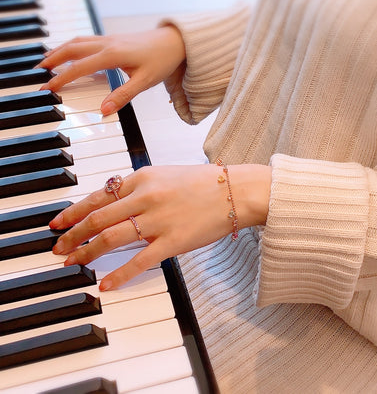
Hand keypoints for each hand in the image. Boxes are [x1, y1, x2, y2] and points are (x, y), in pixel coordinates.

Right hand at [38, 25, 185, 113]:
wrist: (177, 41)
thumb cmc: (163, 59)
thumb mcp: (145, 82)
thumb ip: (122, 96)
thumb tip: (103, 110)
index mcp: (113, 54)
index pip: (79, 67)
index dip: (61, 78)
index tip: (47, 87)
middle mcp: (108, 44)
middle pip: (72, 49)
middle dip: (53, 59)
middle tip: (38, 72)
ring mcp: (110, 39)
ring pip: (77, 42)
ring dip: (60, 50)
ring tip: (46, 61)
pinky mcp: (114, 39)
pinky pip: (86, 41)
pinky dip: (72, 46)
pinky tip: (69, 54)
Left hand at [50, 163, 271, 289]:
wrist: (236, 191)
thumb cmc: (202, 182)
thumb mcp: (164, 175)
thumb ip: (138, 188)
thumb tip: (111, 202)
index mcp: (141, 178)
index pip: (98, 196)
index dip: (74, 211)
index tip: (57, 223)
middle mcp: (145, 196)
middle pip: (98, 218)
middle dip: (72, 235)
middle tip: (57, 248)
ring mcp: (158, 220)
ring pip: (111, 238)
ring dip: (87, 252)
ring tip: (73, 263)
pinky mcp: (172, 241)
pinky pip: (139, 261)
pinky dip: (119, 274)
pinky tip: (105, 284)